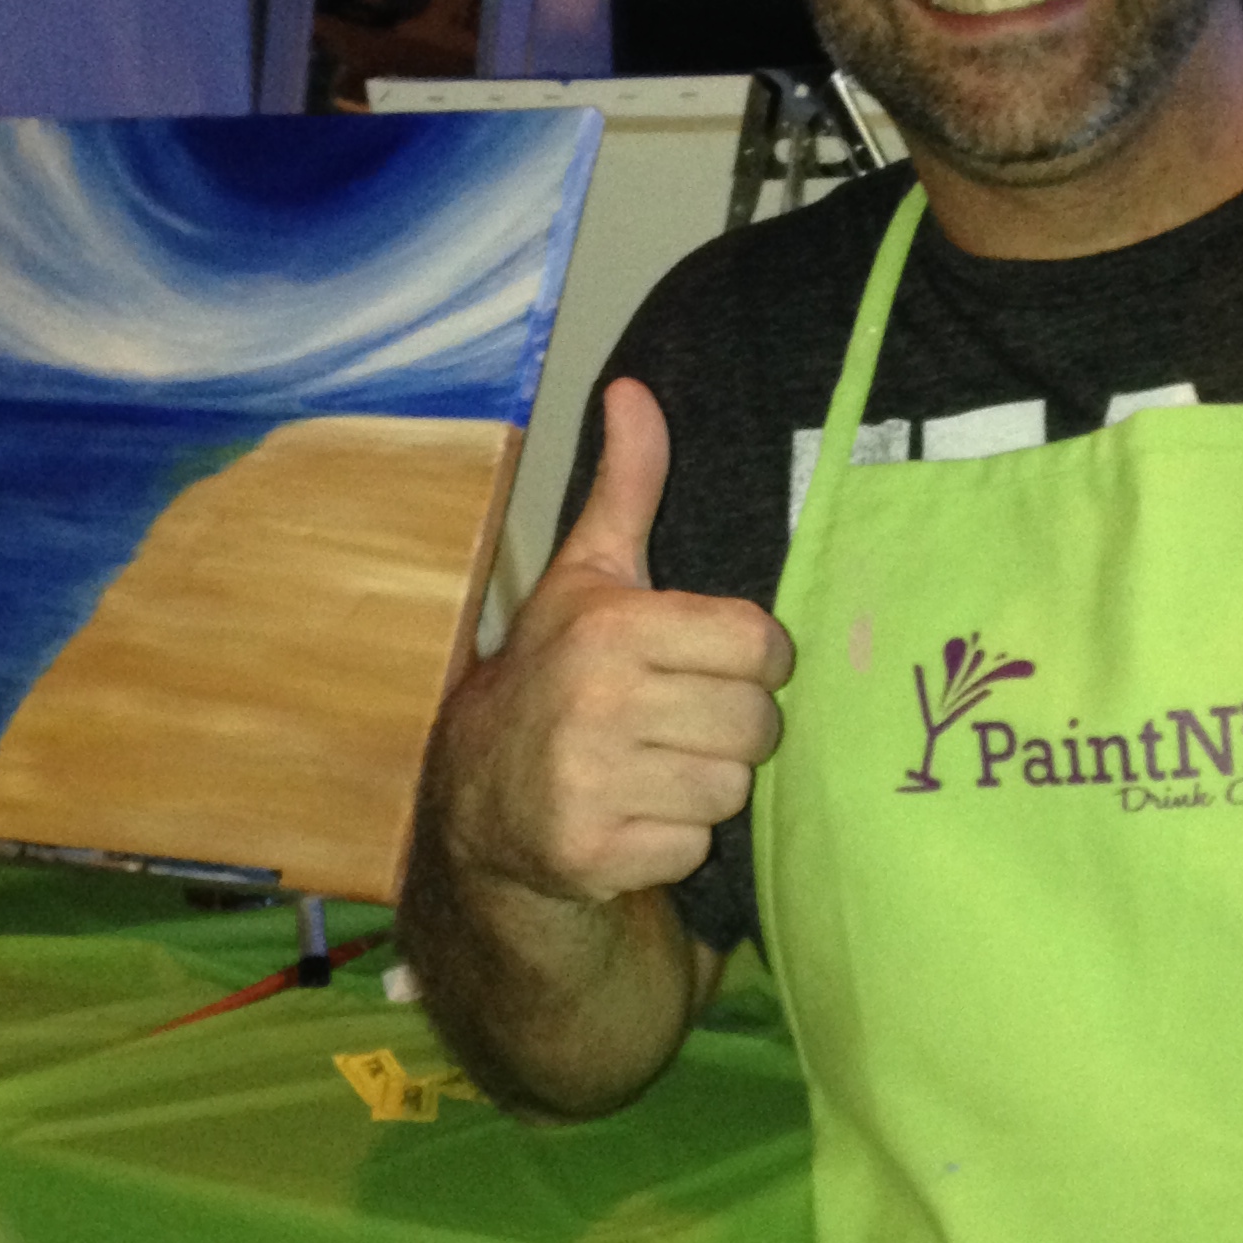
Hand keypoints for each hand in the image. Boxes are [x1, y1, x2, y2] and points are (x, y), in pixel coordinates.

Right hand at [429, 379, 793, 905]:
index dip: (751, 660)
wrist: (479, 799)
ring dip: (703, 785)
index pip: (763, 646)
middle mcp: (599, 703)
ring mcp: (591, 784)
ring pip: (732, 790)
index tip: (709, 664)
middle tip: (678, 721)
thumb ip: (629, 486)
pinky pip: (695, 847)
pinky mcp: (592, 855)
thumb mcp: (591, 575)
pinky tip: (631, 814)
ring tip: (652, 766)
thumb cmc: (556, 672)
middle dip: (731, 727)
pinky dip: (672, 840)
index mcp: (613, 627)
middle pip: (757, 724)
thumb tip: (633, 388)